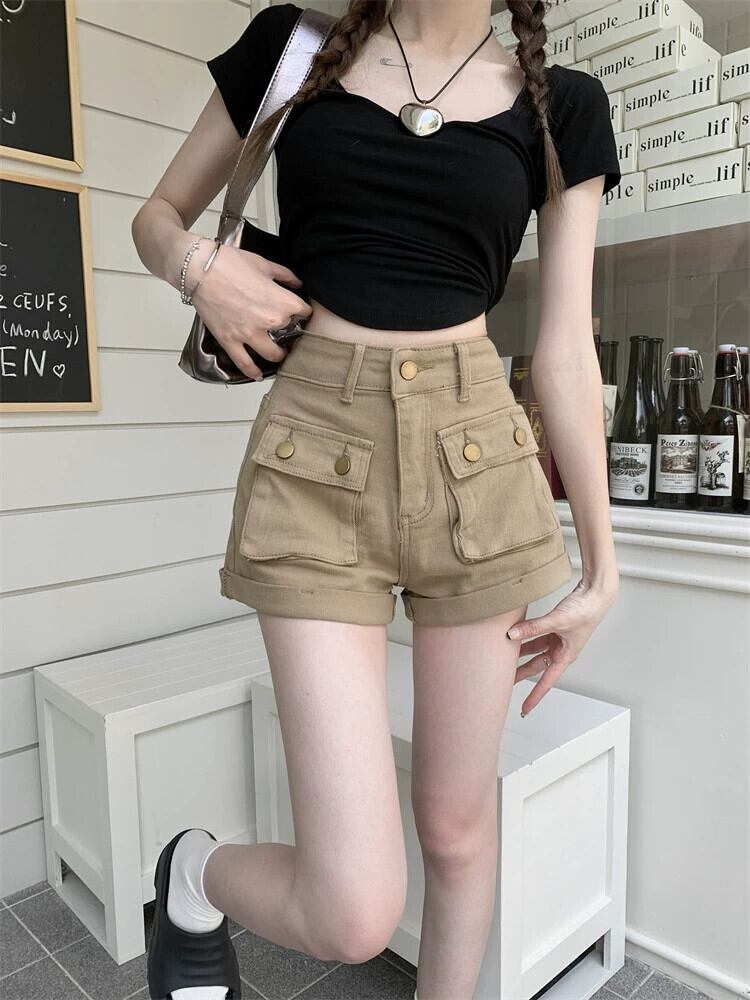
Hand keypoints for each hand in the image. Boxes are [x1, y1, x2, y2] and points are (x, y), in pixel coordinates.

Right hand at [191, 244, 312, 379]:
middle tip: (288, 331)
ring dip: (278, 355)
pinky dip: (252, 371)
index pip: (304, 312)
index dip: (303, 311)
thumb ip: (285, 276)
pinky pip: (245, 363)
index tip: (300, 312)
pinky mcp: (230, 341)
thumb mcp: (264, 264)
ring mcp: (249, 334)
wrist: (199, 269)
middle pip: (290, 334)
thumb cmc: (229, 263)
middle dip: (290, 332)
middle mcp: (270, 321)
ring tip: (278, 353)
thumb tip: (297, 284)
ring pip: (272, 354)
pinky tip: (257, 375)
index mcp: (282, 301)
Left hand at [507, 576, 618, 715]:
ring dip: (520, 654)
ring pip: (535, 650)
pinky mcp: (555, 626)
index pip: (546, 682)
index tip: (524, 709)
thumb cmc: (585, 611)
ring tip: (503, 657)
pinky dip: (525, 635)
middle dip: (521, 674)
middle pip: (536, 666)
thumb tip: (512, 633)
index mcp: (565, 656)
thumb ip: (533, 627)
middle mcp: (561, 650)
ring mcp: (558, 638)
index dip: (534, 696)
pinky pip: (536, 635)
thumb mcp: (557, 621)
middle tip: (503, 681)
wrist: (595, 594)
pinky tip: (514, 634)